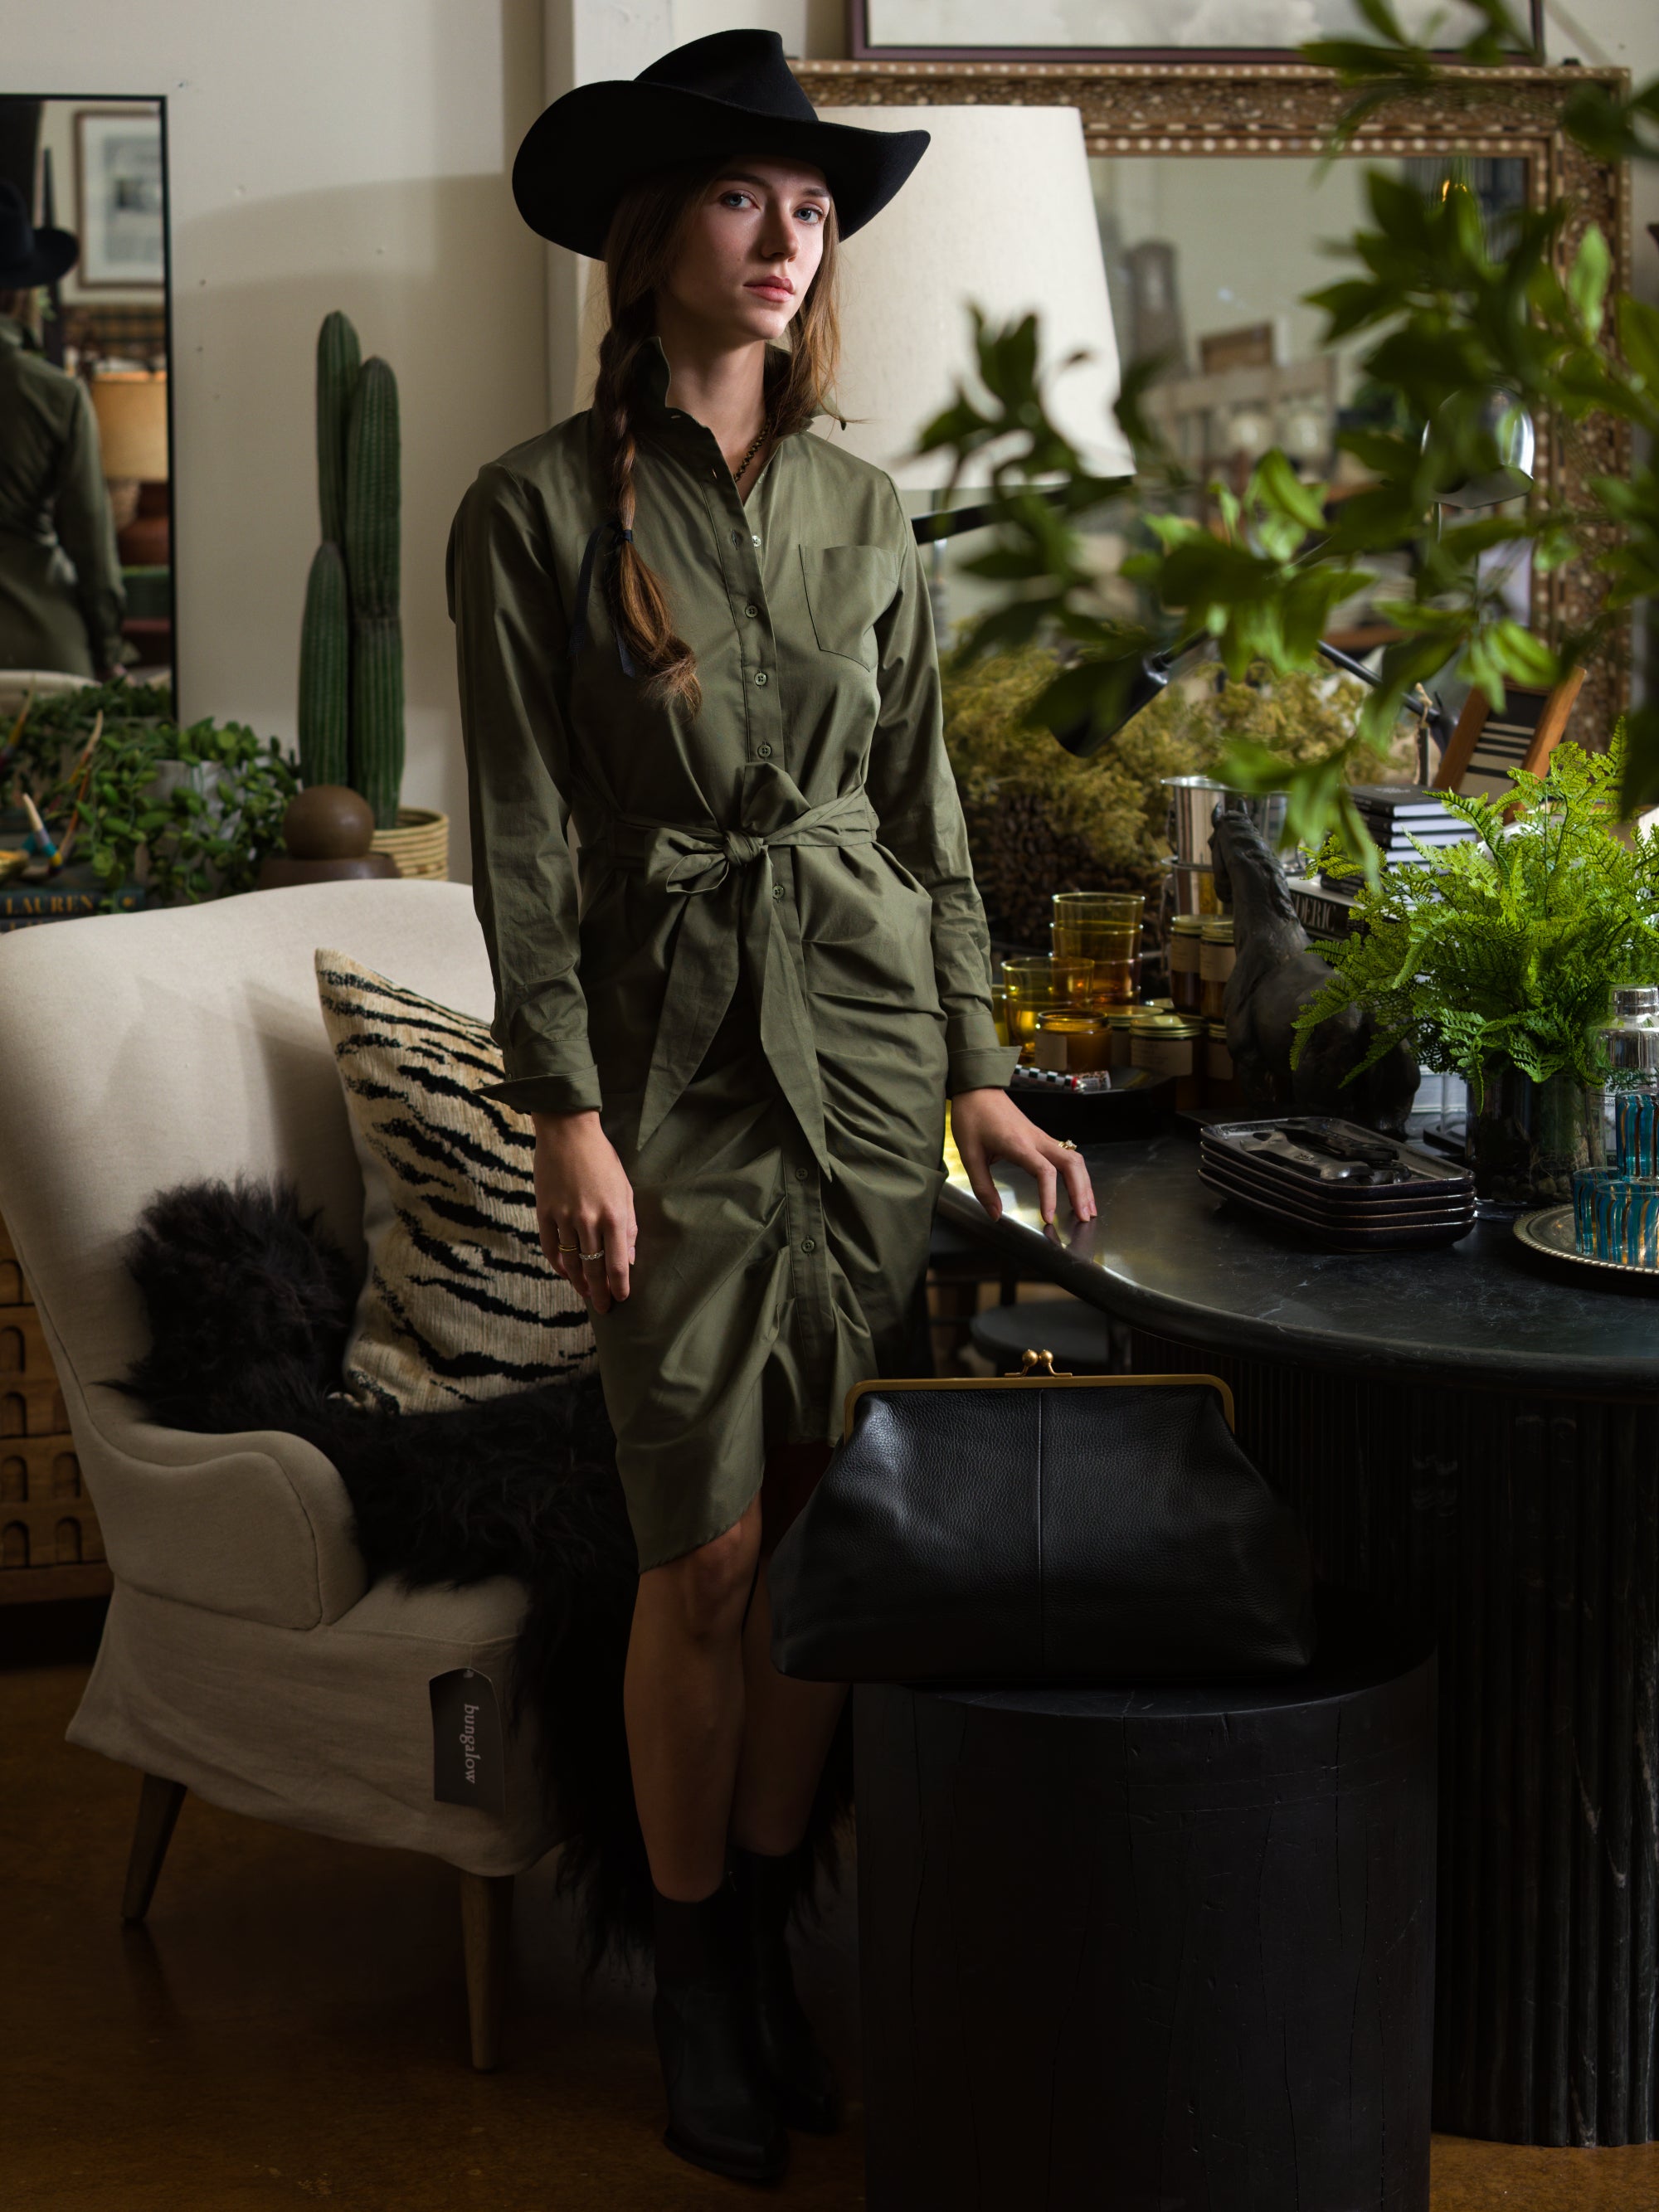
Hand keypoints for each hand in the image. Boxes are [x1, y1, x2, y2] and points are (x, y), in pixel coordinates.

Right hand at [531, 1109, 637, 1312]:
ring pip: (571, 1262)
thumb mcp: (625, 1190)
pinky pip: (550, 1248)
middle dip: (600, 1293)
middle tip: (603, 1309)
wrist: (568, 1134)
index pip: (617, 1263)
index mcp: (614, 1215)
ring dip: (579, 1283)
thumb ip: (629, 1225)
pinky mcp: (544, 1212)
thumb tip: (629, 1258)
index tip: (622, 1299)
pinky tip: (566, 1274)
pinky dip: (558, 1265)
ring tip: (586, 1295)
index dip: (619, 1286)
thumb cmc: (603, 1161)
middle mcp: (589, 1220)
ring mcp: (564, 1217)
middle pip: (594, 1268)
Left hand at [950, 1087, 1096, 1229]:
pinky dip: (1077, 1174)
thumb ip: (983, 1188)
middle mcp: (1036, 1139)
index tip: (1048, 1217)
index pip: (1045, 1172)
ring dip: (1084, 1184)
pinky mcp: (1042, 1137)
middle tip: (1084, 1217)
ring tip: (1087, 1209)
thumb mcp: (970, 1155)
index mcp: (1018, 1144)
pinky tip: (1078, 1189)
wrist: (978, 1089)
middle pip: (1071, 1164)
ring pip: (1074, 1159)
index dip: (1050, 1196)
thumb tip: (995, 1214)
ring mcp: (1042, 1137)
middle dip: (1082, 1192)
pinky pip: (1068, 1155)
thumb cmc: (972, 1117)